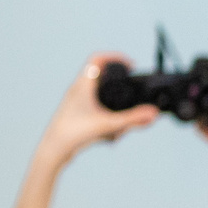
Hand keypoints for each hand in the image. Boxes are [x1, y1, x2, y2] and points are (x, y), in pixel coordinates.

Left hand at [35, 52, 156, 163]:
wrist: (53, 150)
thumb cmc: (73, 134)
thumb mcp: (108, 124)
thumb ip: (133, 119)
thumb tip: (154, 114)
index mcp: (82, 85)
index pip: (97, 59)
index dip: (116, 57)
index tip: (131, 66)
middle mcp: (77, 91)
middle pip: (100, 76)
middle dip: (119, 83)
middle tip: (131, 88)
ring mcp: (76, 103)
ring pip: (99, 96)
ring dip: (113, 107)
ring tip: (123, 122)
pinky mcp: (76, 116)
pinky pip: (96, 111)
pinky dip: (107, 119)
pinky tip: (112, 137)